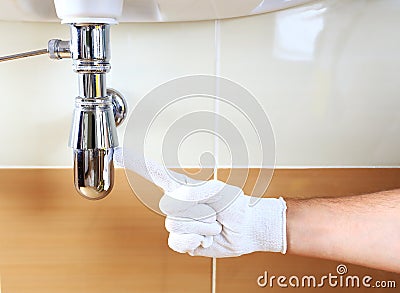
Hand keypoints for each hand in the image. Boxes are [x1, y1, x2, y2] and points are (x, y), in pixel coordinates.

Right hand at [114, 147, 286, 257]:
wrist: (245, 230)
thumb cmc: (236, 207)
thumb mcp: (223, 192)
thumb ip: (201, 191)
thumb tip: (179, 198)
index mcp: (182, 186)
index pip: (154, 172)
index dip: (135, 162)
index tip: (117, 153)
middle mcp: (176, 203)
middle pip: (170, 205)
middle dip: (199, 210)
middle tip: (214, 212)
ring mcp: (177, 223)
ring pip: (176, 225)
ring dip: (202, 227)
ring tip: (212, 224)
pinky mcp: (181, 241)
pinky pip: (177, 242)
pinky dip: (195, 242)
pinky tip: (204, 239)